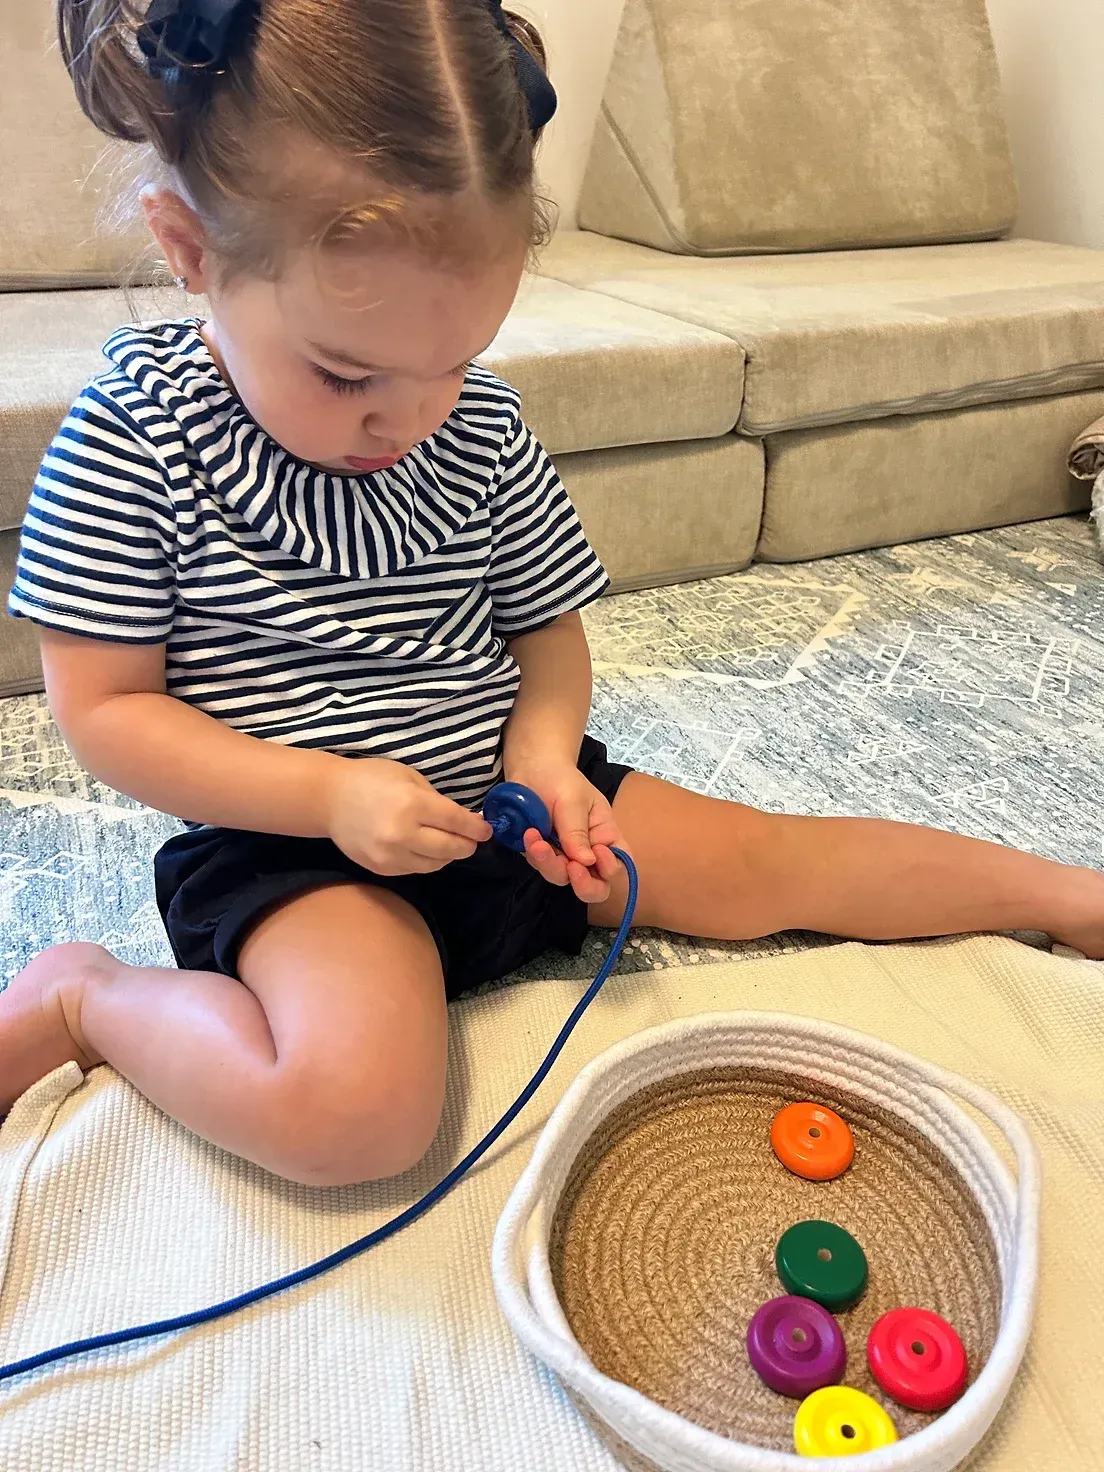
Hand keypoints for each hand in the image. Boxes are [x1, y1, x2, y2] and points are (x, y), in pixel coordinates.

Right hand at [324, 758, 490, 874]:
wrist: (329, 799)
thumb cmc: (372, 779)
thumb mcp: (409, 778)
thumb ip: (437, 800)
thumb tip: (466, 820)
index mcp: (412, 804)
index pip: (456, 822)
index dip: (476, 828)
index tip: (487, 830)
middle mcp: (402, 833)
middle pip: (450, 849)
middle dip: (466, 845)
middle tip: (472, 840)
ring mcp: (390, 855)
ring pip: (435, 865)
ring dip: (447, 855)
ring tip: (449, 843)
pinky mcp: (381, 869)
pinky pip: (415, 869)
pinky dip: (426, 860)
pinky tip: (424, 848)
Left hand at [507, 762, 625, 903]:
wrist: (531, 769)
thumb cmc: (561, 779)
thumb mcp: (573, 800)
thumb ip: (577, 831)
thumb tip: (588, 861)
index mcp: (605, 835)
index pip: (619, 863)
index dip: (610, 868)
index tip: (596, 854)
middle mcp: (587, 851)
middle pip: (594, 885)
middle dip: (583, 884)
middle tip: (570, 868)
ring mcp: (563, 855)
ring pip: (562, 878)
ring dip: (549, 864)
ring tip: (536, 839)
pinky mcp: (541, 855)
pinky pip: (540, 866)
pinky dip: (534, 855)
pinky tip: (528, 835)